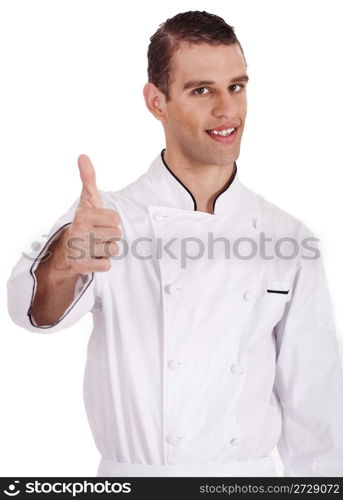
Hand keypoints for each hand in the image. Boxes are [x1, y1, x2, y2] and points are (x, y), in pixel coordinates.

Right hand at [53, 154, 120, 273]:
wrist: (65, 250)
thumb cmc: (83, 222)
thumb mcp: (87, 200)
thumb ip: (88, 178)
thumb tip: (83, 156)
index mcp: (84, 215)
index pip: (116, 219)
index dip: (111, 221)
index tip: (100, 222)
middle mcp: (79, 232)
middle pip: (116, 234)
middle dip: (110, 236)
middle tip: (97, 235)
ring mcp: (79, 250)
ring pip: (113, 250)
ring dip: (107, 250)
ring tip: (95, 246)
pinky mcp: (81, 266)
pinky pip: (106, 265)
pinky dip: (102, 263)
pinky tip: (93, 258)